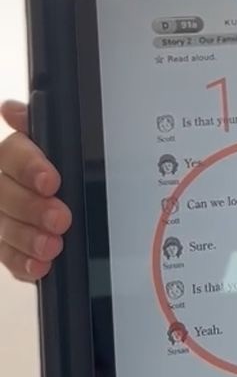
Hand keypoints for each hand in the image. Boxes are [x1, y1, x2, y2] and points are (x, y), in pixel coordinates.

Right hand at [0, 100, 70, 280]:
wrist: (89, 214)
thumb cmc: (74, 172)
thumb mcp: (69, 149)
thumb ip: (45, 130)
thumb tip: (11, 110)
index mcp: (19, 155)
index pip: (12, 153)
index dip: (29, 166)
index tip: (51, 181)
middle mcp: (6, 183)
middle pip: (4, 193)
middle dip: (31, 207)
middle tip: (60, 218)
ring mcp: (5, 215)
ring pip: (3, 226)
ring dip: (26, 238)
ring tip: (53, 247)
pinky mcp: (9, 245)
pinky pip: (7, 255)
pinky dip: (23, 262)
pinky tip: (39, 266)